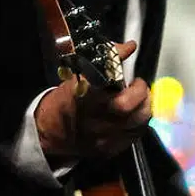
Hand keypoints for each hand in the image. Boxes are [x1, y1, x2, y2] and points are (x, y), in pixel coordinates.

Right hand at [35, 41, 150, 160]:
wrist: (50, 132)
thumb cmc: (67, 100)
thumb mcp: (77, 75)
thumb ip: (106, 59)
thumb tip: (129, 46)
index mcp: (81, 95)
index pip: (104, 77)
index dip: (119, 65)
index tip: (129, 62)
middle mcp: (92, 117)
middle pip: (125, 105)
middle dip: (140, 92)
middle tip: (138, 86)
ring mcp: (102, 136)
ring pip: (138, 121)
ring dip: (144, 107)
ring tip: (138, 100)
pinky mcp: (110, 149)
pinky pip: (136, 134)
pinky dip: (140, 122)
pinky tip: (133, 116)